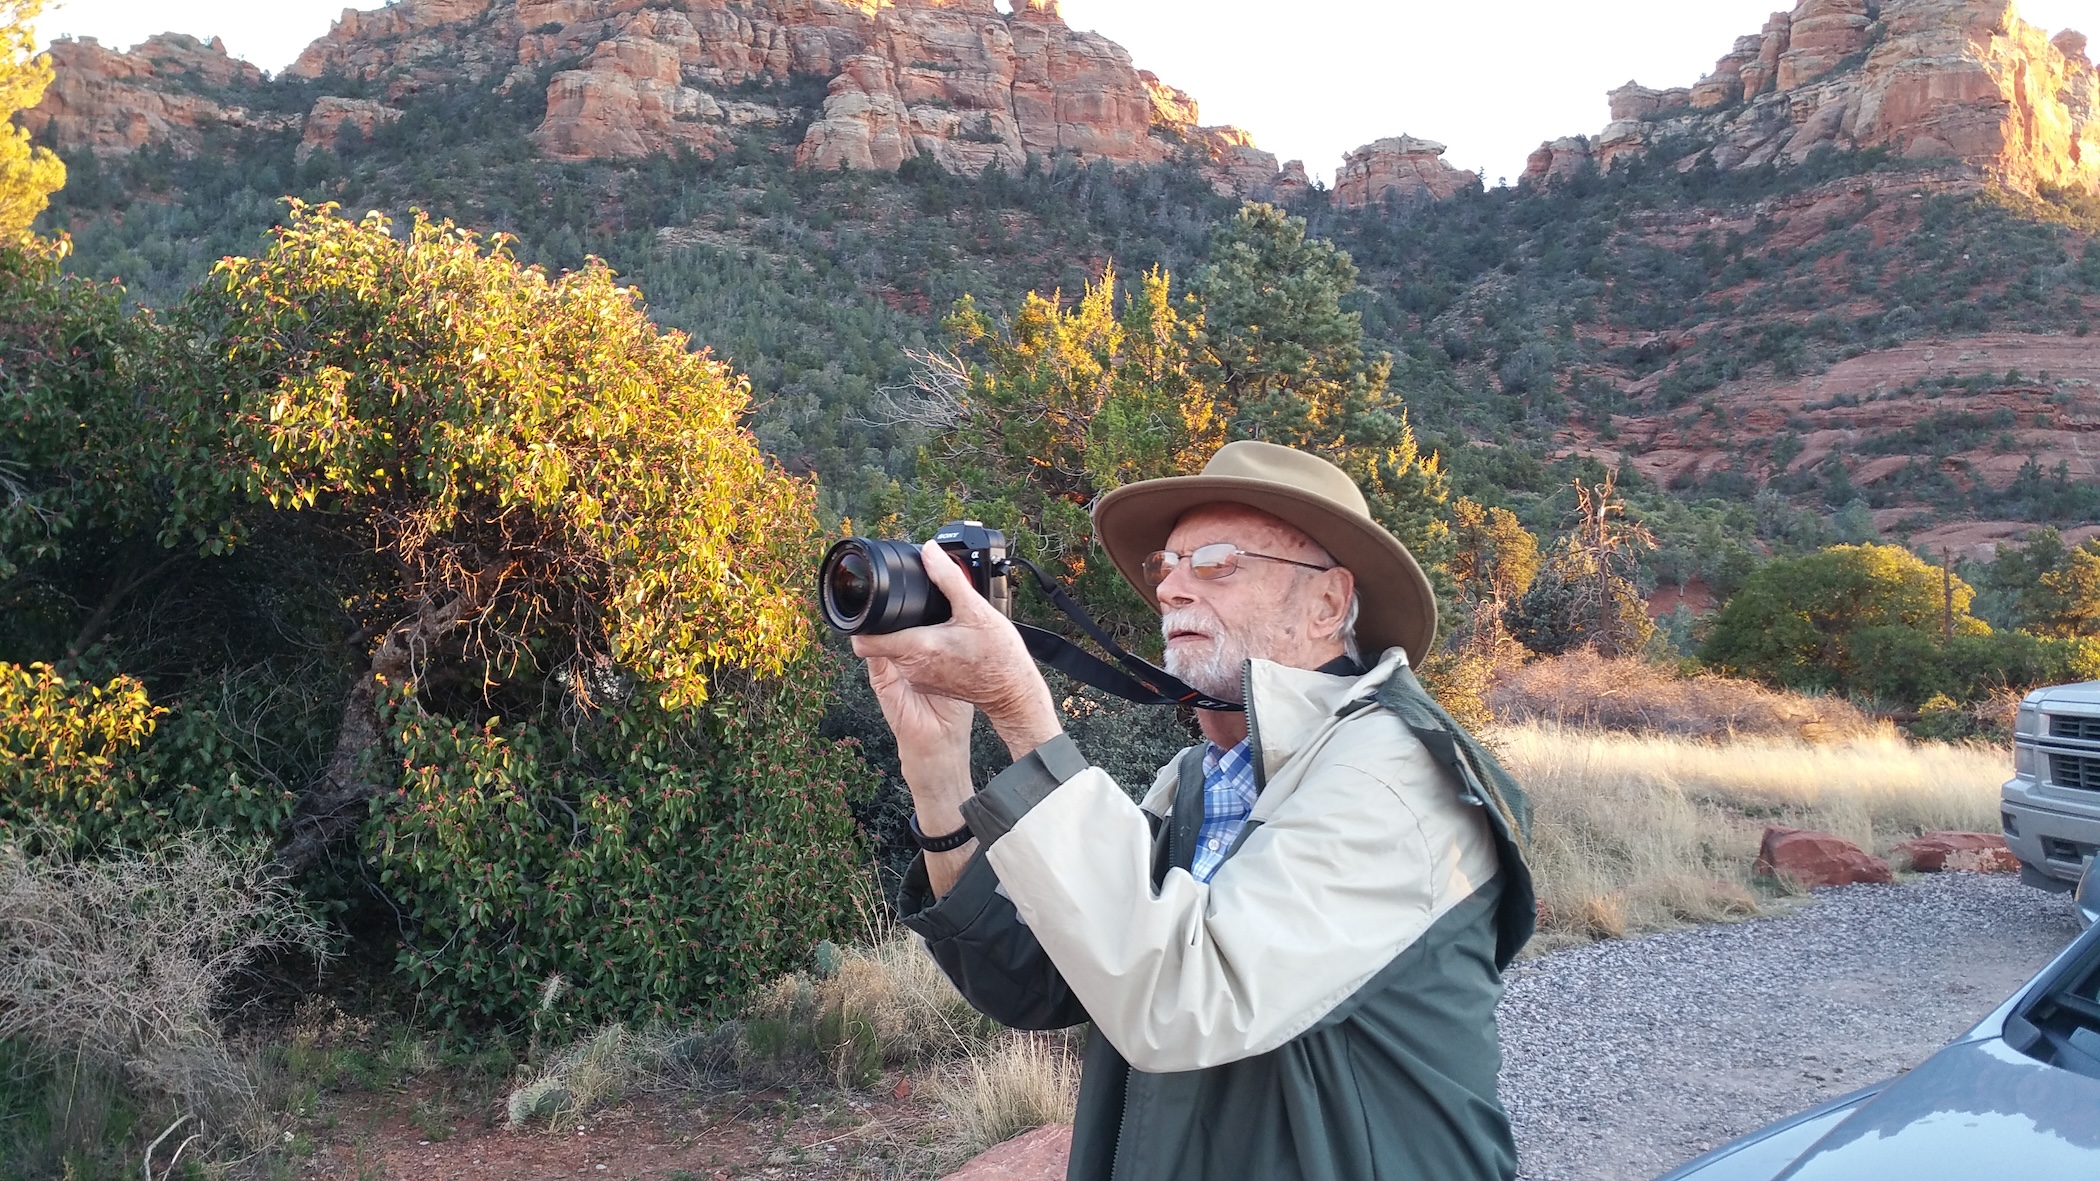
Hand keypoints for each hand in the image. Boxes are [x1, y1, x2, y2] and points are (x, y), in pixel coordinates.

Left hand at [852, 540, 1061, 760]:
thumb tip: (929, 551)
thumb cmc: (998, 658)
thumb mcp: (976, 610)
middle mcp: (911, 667)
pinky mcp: (928, 686)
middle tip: (914, 607)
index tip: (872, 604)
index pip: (864, 640)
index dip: (861, 620)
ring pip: (899, 651)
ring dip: (910, 635)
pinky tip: (944, 640)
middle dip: (893, 621)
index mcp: (916, 648)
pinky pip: (913, 663)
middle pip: (883, 640)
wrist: (1012, 694)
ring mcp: (919, 680)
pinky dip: (921, 649)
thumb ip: (947, 578)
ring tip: (935, 623)